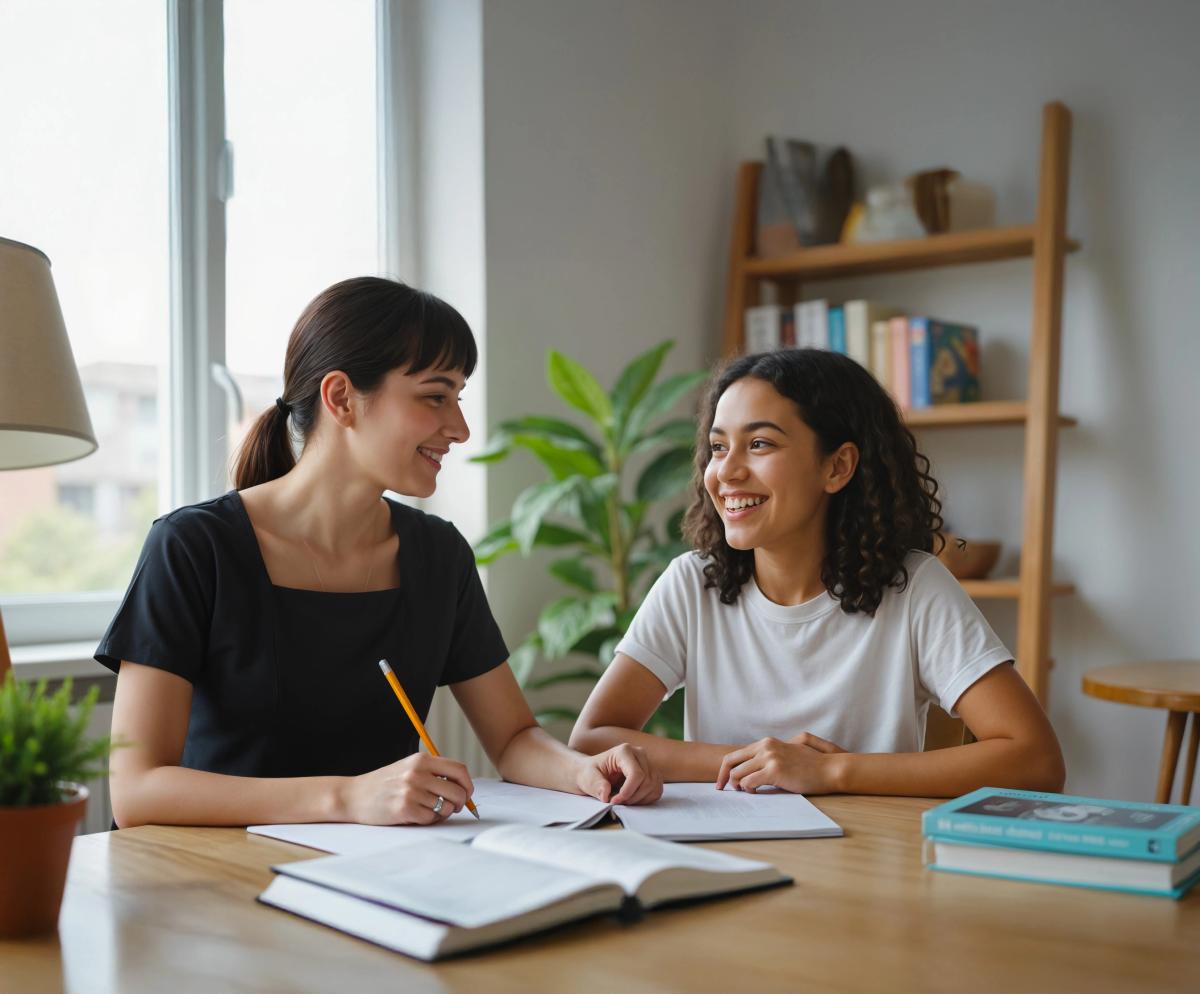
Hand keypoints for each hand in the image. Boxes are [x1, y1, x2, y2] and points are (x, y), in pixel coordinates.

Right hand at [338, 752, 474, 824]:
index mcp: (421, 760)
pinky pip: (431, 819)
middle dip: (460, 803)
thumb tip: (462, 787)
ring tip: (429, 810)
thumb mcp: (408, 767)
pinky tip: (416, 816)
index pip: (459, 770)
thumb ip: (432, 772)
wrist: (353, 796)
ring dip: (442, 813)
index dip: (467, 784)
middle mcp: (418, 773)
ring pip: (446, 807)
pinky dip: (428, 820)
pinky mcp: (404, 809)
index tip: (466, 793)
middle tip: (453, 807)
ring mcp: (411, 791)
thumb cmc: (384, 783)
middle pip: (457, 791)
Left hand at [575, 743, 662, 805]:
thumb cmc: (590, 773)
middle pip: (647, 781)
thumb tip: (605, 794)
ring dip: (639, 799)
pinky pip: (657, 789)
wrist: (592, 772)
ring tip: (624, 800)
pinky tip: (632, 799)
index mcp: (624, 751)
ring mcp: (647, 762)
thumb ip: (596, 785)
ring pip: (653, 786)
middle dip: (632, 797)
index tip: (614, 801)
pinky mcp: (651, 773)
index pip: (636, 774)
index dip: (628, 792)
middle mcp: (639, 753)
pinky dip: (646, 799)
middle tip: (617, 802)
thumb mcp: (587, 778)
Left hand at [715, 733, 847, 794]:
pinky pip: (749, 782)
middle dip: (723, 778)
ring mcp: (769, 757)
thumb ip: (769, 757)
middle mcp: (765, 746)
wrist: (829, 769)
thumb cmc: (811, 765)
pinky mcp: (774, 770)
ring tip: (748, 792)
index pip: (735, 754)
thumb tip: (751, 769)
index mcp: (766, 742)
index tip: (721, 782)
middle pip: (731, 762)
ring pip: (738, 774)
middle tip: (723, 790)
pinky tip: (756, 792)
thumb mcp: (786, 754)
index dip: (724, 770)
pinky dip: (749, 790)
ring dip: (739, 786)